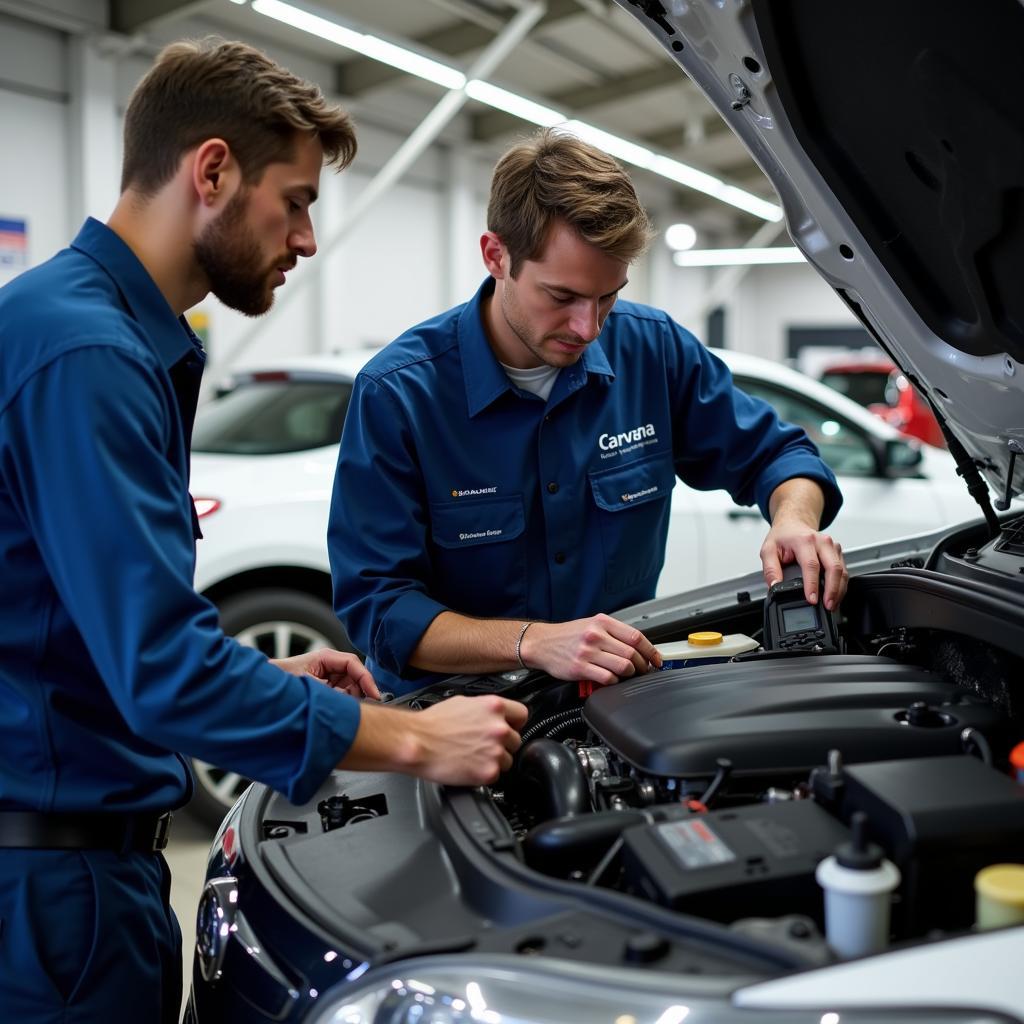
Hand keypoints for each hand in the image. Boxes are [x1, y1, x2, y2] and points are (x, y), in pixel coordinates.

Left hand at [270, 649, 380, 699]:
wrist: (263, 686)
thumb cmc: (281, 679)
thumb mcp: (306, 685)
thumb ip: (328, 691)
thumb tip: (347, 700)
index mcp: (326, 657)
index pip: (353, 664)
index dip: (366, 679)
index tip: (374, 694)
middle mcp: (330, 665)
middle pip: (355, 676)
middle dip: (359, 691)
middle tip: (359, 707)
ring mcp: (329, 676)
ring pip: (351, 687)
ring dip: (350, 699)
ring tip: (339, 708)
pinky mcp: (327, 687)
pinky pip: (343, 695)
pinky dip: (343, 703)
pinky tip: (336, 709)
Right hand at [407, 695, 527, 784]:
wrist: (417, 742)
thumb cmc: (433, 724)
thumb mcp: (464, 702)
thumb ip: (485, 710)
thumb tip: (493, 715)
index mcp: (494, 707)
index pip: (522, 715)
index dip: (514, 724)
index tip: (509, 729)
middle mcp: (499, 728)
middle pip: (516, 740)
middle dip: (502, 744)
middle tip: (482, 746)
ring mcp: (496, 750)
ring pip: (508, 760)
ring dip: (494, 761)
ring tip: (472, 757)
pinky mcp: (489, 771)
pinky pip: (496, 775)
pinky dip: (484, 774)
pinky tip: (469, 767)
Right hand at [519, 613, 661, 686]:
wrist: (540, 643)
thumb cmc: (566, 636)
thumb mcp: (591, 625)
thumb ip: (613, 633)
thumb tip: (638, 647)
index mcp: (602, 622)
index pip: (636, 636)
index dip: (651, 650)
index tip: (656, 660)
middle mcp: (595, 635)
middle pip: (632, 653)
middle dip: (642, 665)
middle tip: (642, 670)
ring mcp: (587, 652)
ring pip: (623, 667)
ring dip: (629, 674)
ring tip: (627, 675)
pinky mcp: (580, 668)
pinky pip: (607, 678)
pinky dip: (614, 682)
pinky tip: (611, 679)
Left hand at [760, 517, 847, 609]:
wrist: (793, 523)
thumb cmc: (783, 536)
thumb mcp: (768, 550)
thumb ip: (770, 569)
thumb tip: (775, 586)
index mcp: (804, 540)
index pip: (811, 565)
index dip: (812, 584)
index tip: (812, 599)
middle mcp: (822, 542)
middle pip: (833, 568)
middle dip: (832, 590)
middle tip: (827, 605)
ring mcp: (832, 546)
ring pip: (841, 570)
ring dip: (839, 590)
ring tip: (831, 605)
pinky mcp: (838, 552)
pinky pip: (843, 570)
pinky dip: (841, 585)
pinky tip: (835, 596)